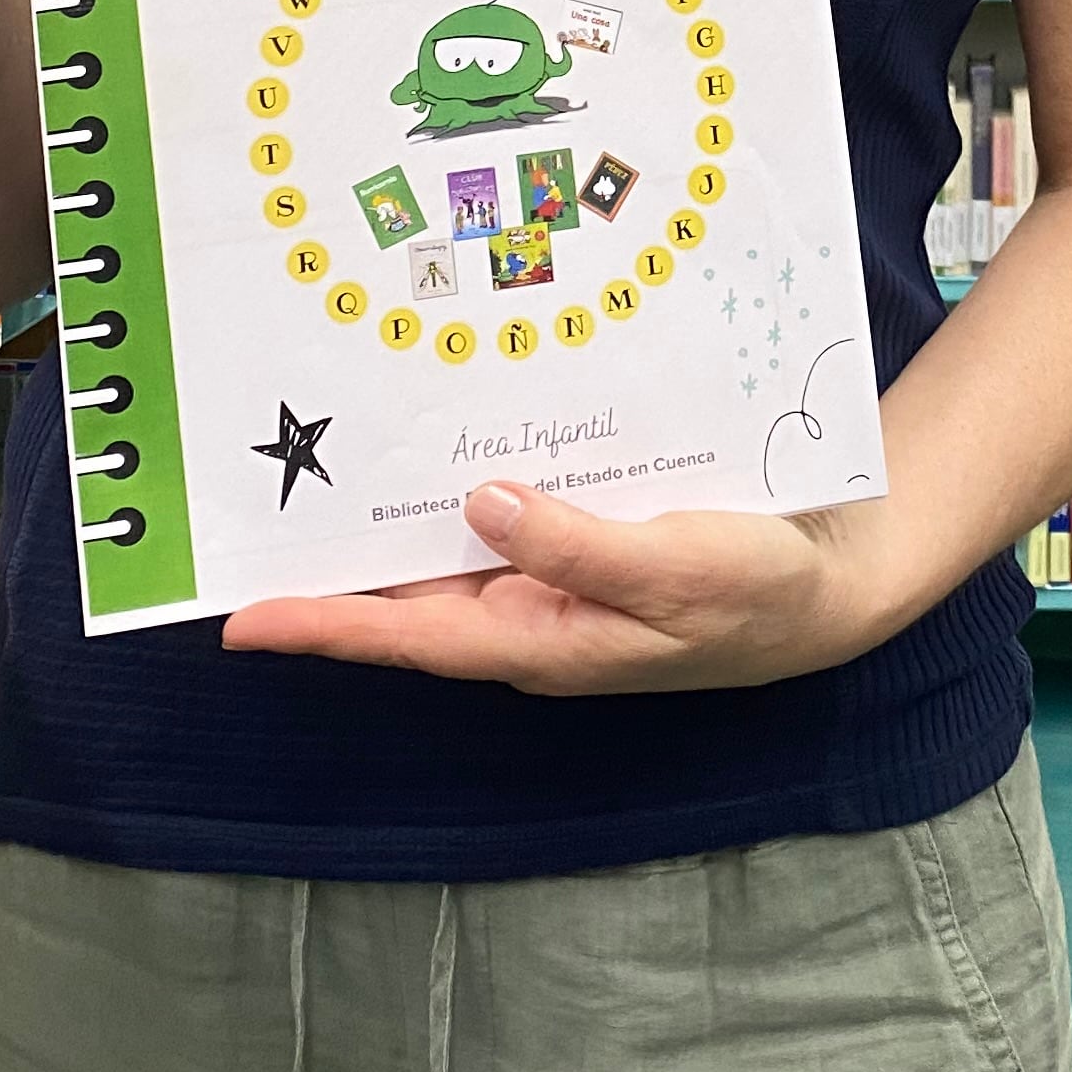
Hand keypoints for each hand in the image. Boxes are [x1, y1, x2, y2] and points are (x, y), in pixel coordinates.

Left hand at [220, 483, 903, 694]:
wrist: (833, 584)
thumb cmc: (758, 592)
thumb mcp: (674, 567)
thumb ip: (576, 544)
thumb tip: (480, 503)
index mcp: (538, 638)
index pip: (406, 635)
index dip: (321, 624)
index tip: (237, 618)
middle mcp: (529, 614)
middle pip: (409, 587)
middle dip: (335, 551)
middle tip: (256, 502)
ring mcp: (554, 581)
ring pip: (453, 545)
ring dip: (397, 505)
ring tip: (319, 453)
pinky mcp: (583, 543)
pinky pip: (506, 515)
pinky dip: (470, 482)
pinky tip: (446, 433)